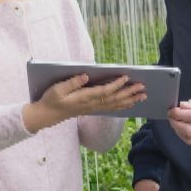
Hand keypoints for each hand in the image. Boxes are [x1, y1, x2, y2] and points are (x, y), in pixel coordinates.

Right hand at [23, 74, 146, 131]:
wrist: (48, 114)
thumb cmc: (52, 99)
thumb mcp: (57, 89)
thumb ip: (71, 82)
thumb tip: (85, 75)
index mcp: (83, 98)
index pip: (104, 91)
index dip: (116, 85)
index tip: (126, 77)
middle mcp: (91, 104)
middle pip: (114, 99)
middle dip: (129, 92)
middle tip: (143, 87)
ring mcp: (93, 108)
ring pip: (115, 105)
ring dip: (130, 100)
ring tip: (143, 95)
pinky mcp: (94, 109)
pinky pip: (112, 108)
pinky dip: (123, 105)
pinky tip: (131, 102)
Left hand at [168, 91, 190, 148]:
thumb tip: (183, 105)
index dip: (178, 114)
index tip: (172, 110)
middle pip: (187, 130)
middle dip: (175, 123)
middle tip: (171, 116)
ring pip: (189, 139)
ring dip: (178, 131)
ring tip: (176, 123)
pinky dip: (186, 137)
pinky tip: (184, 129)